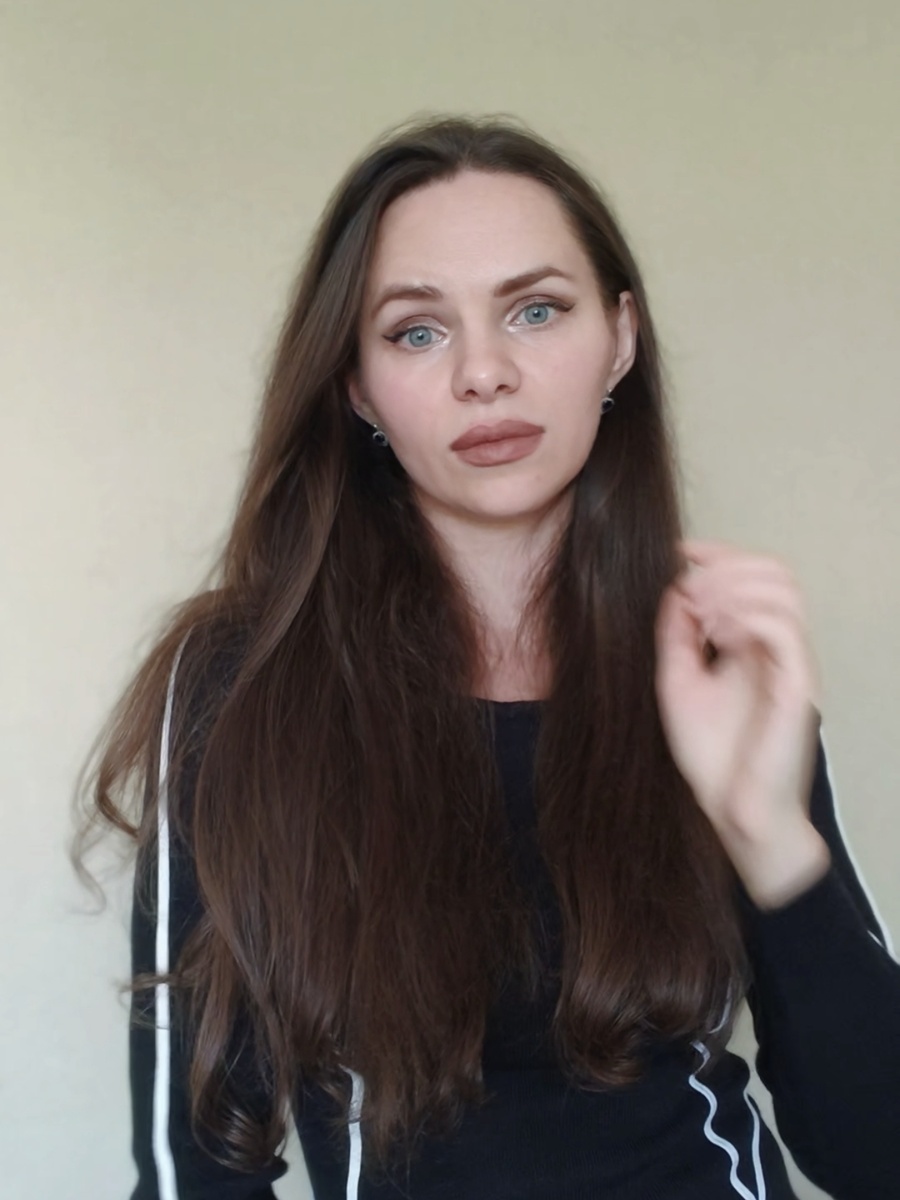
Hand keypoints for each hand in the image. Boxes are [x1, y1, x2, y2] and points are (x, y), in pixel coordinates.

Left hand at [654, 539, 830, 907]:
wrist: (730, 811)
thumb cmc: (711, 755)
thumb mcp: (678, 680)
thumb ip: (677, 634)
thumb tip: (676, 587)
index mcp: (754, 644)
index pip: (755, 576)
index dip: (722, 554)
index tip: (682, 550)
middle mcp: (779, 648)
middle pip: (776, 573)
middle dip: (729, 564)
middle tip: (690, 583)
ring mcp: (792, 665)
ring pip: (785, 592)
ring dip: (735, 586)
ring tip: (700, 607)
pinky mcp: (799, 687)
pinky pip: (784, 630)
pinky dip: (746, 616)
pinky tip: (715, 632)